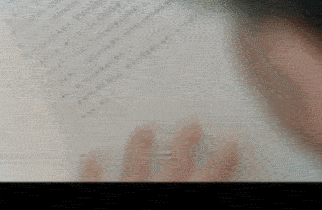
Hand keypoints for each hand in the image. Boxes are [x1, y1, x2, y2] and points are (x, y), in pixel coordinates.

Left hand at [79, 121, 238, 181]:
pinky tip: (89, 156)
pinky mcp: (100, 196)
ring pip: (135, 165)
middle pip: (176, 163)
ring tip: (144, 129)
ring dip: (140, 146)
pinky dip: (91, 170)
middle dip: (186, 142)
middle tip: (192, 124)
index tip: (231, 143)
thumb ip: (207, 184)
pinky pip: (92, 182)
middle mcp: (157, 190)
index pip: (211, 176)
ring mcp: (126, 191)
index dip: (223, 160)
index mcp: (186, 195)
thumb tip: (218, 176)